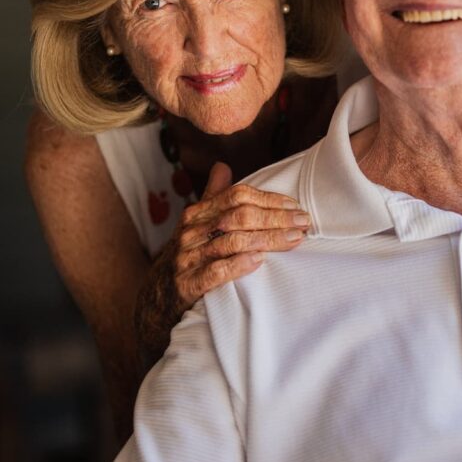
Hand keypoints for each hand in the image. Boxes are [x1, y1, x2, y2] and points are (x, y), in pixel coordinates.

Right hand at [171, 161, 309, 307]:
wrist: (157, 295)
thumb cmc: (189, 254)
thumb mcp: (198, 223)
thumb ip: (213, 196)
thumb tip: (222, 166)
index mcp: (197, 213)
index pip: (237, 196)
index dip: (268, 199)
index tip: (295, 206)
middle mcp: (192, 231)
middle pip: (239, 217)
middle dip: (275, 218)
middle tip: (303, 222)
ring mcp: (188, 257)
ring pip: (232, 242)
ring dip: (267, 239)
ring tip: (294, 240)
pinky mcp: (187, 284)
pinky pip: (215, 271)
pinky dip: (238, 265)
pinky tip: (260, 261)